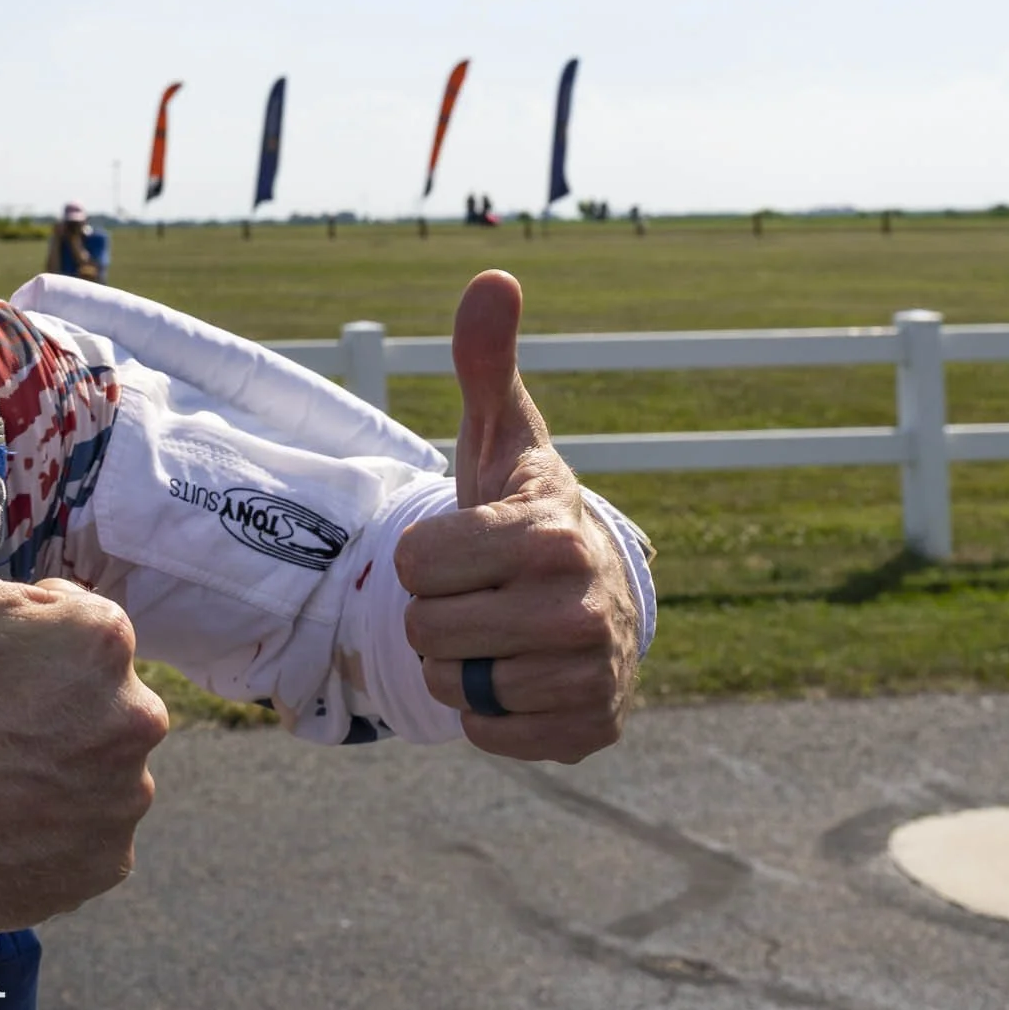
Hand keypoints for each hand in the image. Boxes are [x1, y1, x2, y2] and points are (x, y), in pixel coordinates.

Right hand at [0, 376, 167, 928]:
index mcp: (97, 632)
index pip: (71, 617)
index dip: (11, 637)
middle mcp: (135, 713)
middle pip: (90, 686)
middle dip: (38, 696)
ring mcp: (125, 795)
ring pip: (93, 753)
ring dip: (49, 756)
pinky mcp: (109, 861)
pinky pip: (91, 824)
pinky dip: (52, 821)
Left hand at [395, 271, 641, 762]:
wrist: (592, 592)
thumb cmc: (523, 509)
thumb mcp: (501, 435)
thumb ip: (486, 360)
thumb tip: (493, 275)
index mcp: (550, 531)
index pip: (416, 563)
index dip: (423, 555)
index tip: (462, 543)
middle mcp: (582, 604)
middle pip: (427, 629)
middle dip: (437, 611)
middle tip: (479, 592)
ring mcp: (592, 672)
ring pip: (452, 685)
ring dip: (459, 664)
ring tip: (497, 630)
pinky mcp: (592, 728)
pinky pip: (489, 734)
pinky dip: (488, 714)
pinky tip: (517, 675)